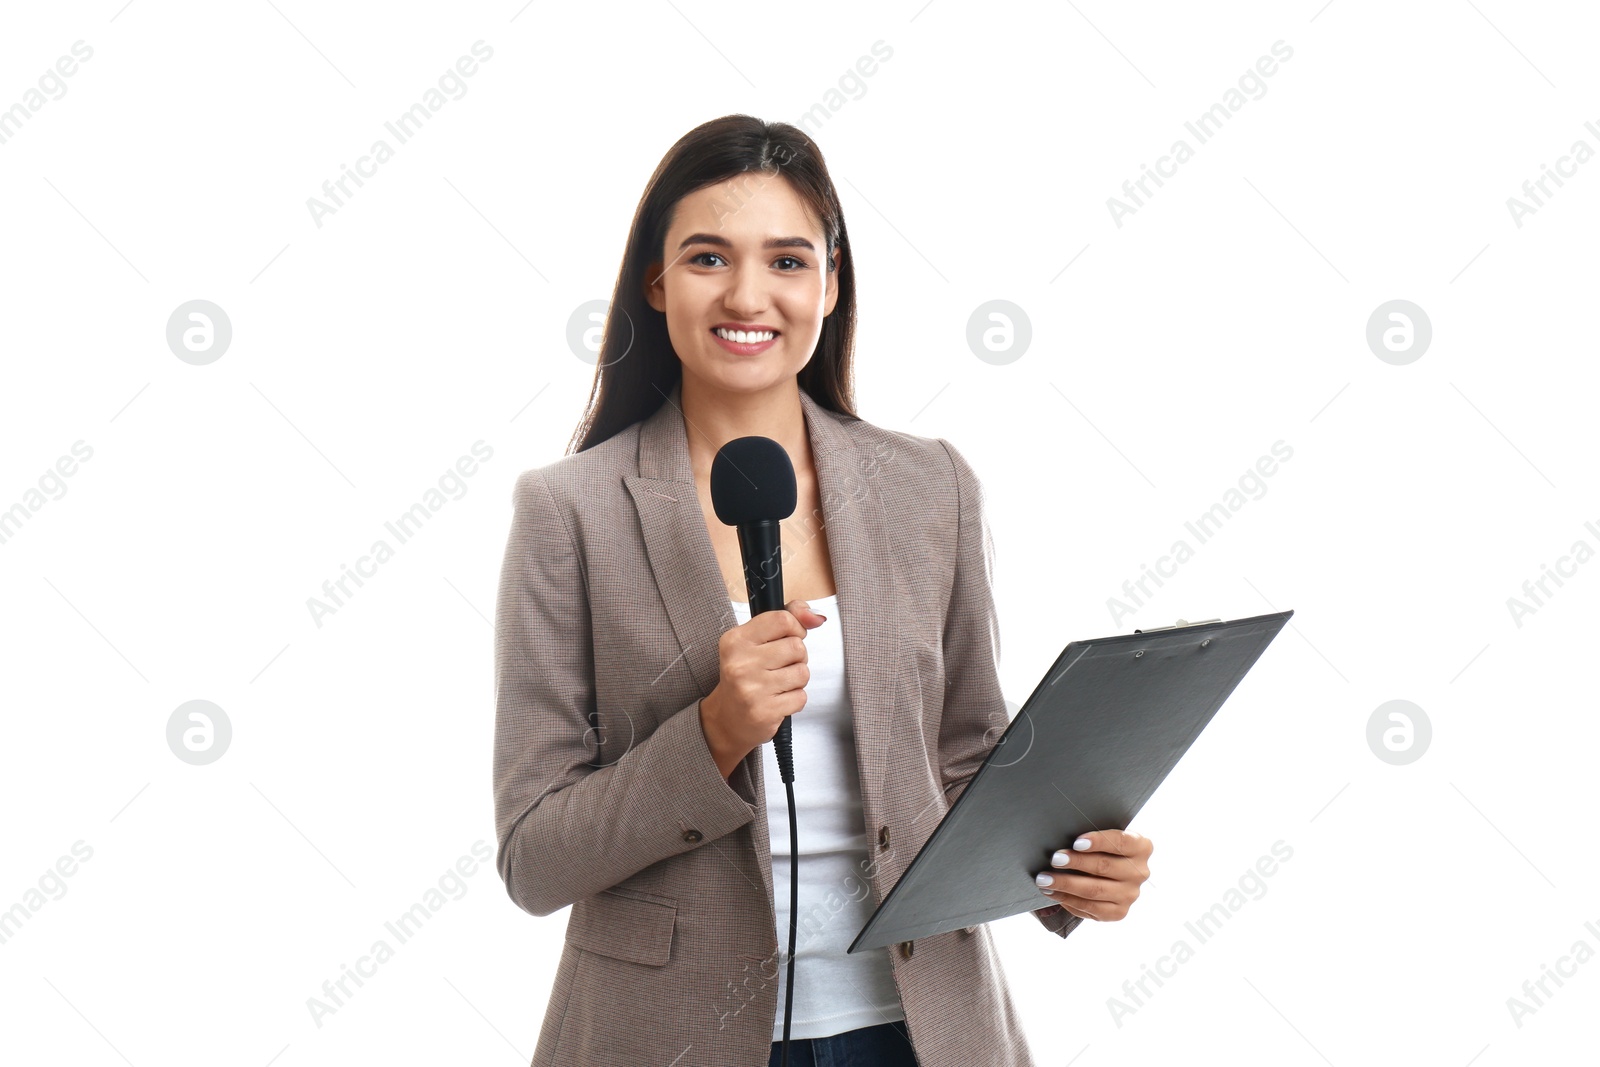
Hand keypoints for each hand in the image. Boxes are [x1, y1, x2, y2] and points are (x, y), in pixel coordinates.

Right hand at [700, 599, 827, 777]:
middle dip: (797, 657)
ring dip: (797, 679)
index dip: (795, 628)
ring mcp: (751, 689)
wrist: (728, 719)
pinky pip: (801, 697)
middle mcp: (740, 663)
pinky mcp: (764, 712)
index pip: (782, 620)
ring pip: (802, 672)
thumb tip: (816, 617)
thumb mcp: (756, 641)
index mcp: (736, 640)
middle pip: (796, 647)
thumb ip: (788, 619)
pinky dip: (795, 699)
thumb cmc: (746, 675)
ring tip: (778, 684)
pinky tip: (777, 700)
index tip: (788, 638)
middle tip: (779, 667)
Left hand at [1033, 829, 1152, 921]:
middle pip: (1104, 867)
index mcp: (1141, 847)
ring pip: (1095, 890)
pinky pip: (1091, 908)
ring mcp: (1131, 895)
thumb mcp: (1103, 836)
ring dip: (1066, 884)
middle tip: (1054, 859)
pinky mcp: (1119, 912)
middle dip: (1076, 863)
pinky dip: (1069, 900)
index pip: (1121, 841)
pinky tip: (1053, 893)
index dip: (1098, 841)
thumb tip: (1060, 836)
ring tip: (1044, 879)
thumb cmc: (1102, 848)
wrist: (1110, 871)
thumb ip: (1091, 837)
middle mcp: (1140, 872)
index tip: (1076, 842)